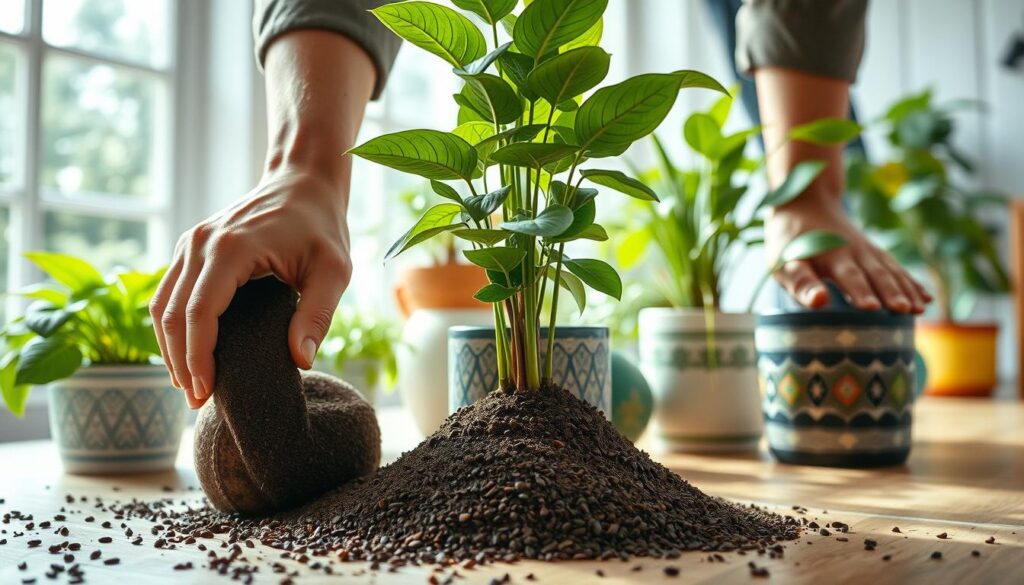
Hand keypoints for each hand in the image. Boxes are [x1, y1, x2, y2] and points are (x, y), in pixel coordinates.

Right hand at [150, 167, 351, 407]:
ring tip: (190, 386)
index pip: (200, 313)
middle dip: (180, 362)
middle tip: (198, 401)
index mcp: (232, 249)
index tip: (207, 392)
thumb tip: (300, 361)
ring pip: (162, 304)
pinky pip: (169, 292)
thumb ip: (317, 315)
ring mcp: (191, 243)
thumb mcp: (334, 271)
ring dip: (170, 348)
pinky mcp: (191, 248)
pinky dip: (173, 327)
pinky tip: (188, 355)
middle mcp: (200, 243)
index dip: (198, 357)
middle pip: (172, 313)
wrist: (303, 182)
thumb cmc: (322, 227)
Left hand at [765, 193, 930, 312]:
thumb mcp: (784, 261)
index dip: (860, 291)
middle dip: (891, 293)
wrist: (805, 203)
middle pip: (876, 274)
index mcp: (831, 255)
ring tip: (919, 310)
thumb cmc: (789, 241)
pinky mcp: (875, 253)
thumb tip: (819, 301)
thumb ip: (800, 282)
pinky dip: (911, 284)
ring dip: (906, 290)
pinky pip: (896, 269)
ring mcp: (868, 251)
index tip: (872, 308)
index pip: (847, 276)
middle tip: (905, 310)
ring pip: (891, 272)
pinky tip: (926, 301)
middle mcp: (855, 252)